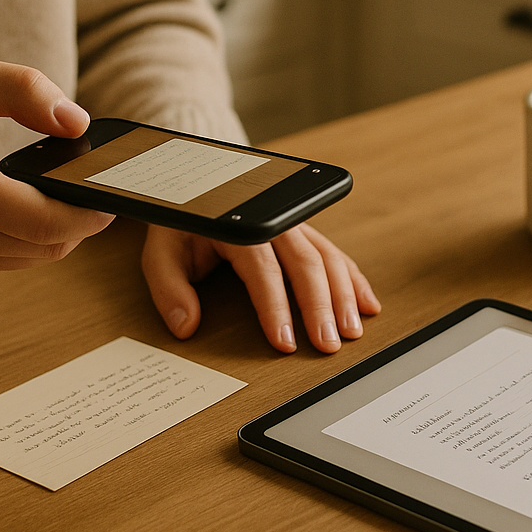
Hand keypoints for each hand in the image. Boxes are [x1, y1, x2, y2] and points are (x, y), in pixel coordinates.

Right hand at [0, 54, 114, 281]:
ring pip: (34, 258)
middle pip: (47, 246)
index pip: (41, 220)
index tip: (111, 191)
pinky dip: (30, 238)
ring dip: (59, 231)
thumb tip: (76, 122)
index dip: (88, 212)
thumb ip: (20, 89)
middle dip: (82, 220)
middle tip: (97, 189)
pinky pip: (11, 260)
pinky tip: (27, 206)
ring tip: (65, 192)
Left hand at [141, 223, 380, 352]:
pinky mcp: (308, 233)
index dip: (276, 308)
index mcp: (241, 227)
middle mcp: (276, 224)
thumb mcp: (163, 251)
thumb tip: (186, 326)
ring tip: (353, 330)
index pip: (263, 271)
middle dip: (321, 307)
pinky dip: (355, 281)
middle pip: (306, 265)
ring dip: (344, 296)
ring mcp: (297, 226)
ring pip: (329, 258)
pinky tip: (368, 304)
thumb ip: (170, 288)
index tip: (285, 343)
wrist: (199, 188)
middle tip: (329, 344)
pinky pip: (338, 254)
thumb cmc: (184, 224)